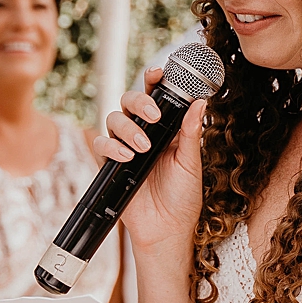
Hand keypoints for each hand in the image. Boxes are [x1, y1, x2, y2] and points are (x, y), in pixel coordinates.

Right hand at [91, 67, 206, 255]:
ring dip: (127, 128)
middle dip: (139, 101)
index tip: (159, 72)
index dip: (155, 80)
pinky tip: (125, 156)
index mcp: (167, 130)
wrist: (166, 230)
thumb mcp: (191, 164)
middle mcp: (144, 134)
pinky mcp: (111, 164)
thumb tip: (200, 102)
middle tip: (153, 115)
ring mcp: (126, 147)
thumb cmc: (182, 198)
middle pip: (130, 101)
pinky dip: (111, 146)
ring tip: (142, 147)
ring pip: (114, 119)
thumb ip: (190, 133)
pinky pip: (101, 144)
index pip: (157, 97)